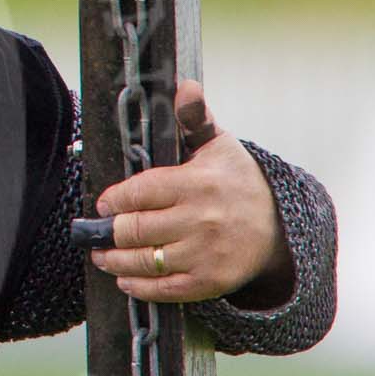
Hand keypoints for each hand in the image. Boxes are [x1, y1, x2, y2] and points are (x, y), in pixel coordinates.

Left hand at [87, 80, 292, 305]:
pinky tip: (124, 279)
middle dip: (107, 232)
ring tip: (102, 255)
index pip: (138, 192)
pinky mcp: (210, 281)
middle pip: (134, 229)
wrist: (280, 227)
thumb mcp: (218, 145)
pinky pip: (164, 289)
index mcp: (198, 183)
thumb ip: (195, 117)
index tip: (104, 203)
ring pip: (144, 260)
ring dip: (114, 260)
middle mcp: (201, 219)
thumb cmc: (237, 181)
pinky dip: (138, 286)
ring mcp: (206, 253)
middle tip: (93, 232)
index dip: (113, 200)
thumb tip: (184, 86)